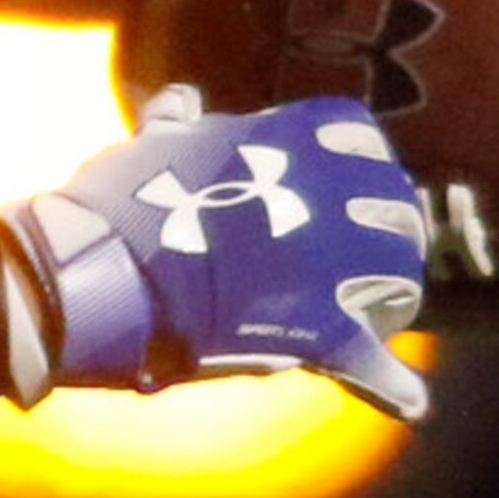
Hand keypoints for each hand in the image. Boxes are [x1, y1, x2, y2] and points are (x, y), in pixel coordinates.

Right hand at [0, 87, 430, 420]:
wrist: (88, 270)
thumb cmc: (111, 205)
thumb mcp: (149, 149)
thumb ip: (175, 125)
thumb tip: (183, 98)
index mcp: (275, 143)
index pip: (354, 138)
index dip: (361, 166)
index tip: (349, 187)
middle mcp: (313, 192)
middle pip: (392, 207)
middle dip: (390, 230)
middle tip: (371, 255)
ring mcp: (320, 260)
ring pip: (393, 275)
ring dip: (392, 293)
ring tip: (378, 311)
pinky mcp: (311, 326)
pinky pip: (365, 356)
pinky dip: (388, 381)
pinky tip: (409, 399)